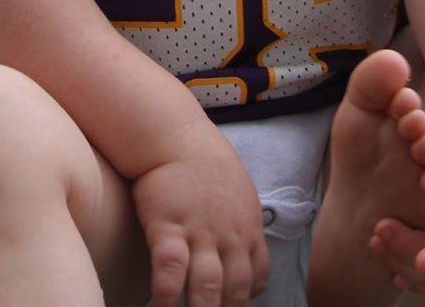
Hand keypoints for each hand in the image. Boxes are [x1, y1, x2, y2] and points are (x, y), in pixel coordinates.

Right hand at [132, 136, 269, 306]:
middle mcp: (228, 235)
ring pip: (207, 286)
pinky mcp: (168, 226)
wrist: (175, 134)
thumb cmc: (203, 163)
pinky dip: (167, 295)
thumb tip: (238, 247)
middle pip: (235, 290)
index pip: (258, 276)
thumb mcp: (237, 191)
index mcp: (247, 228)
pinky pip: (170, 270)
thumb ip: (240, 222)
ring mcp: (199, 232)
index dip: (245, 297)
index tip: (231, 304)